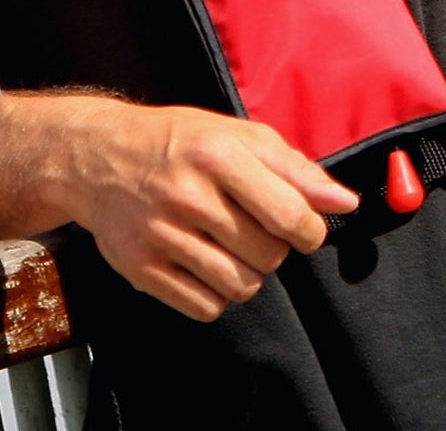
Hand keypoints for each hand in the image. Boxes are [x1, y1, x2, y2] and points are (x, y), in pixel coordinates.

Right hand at [58, 99, 360, 320]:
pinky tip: (207, 265)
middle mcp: (189, 196)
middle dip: (276, 249)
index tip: (307, 231)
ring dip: (249, 274)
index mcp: (220, 156)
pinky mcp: (140, 268)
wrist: (99, 157)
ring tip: (232, 248)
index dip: (311, 231)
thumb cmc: (183, 143)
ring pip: (240, 286)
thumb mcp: (241, 137)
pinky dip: (217, 295)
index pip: (288, 213)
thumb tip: (345, 203)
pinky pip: (205, 307)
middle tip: (258, 231)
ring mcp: (161, 236)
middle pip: (268, 255)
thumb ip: (297, 170)